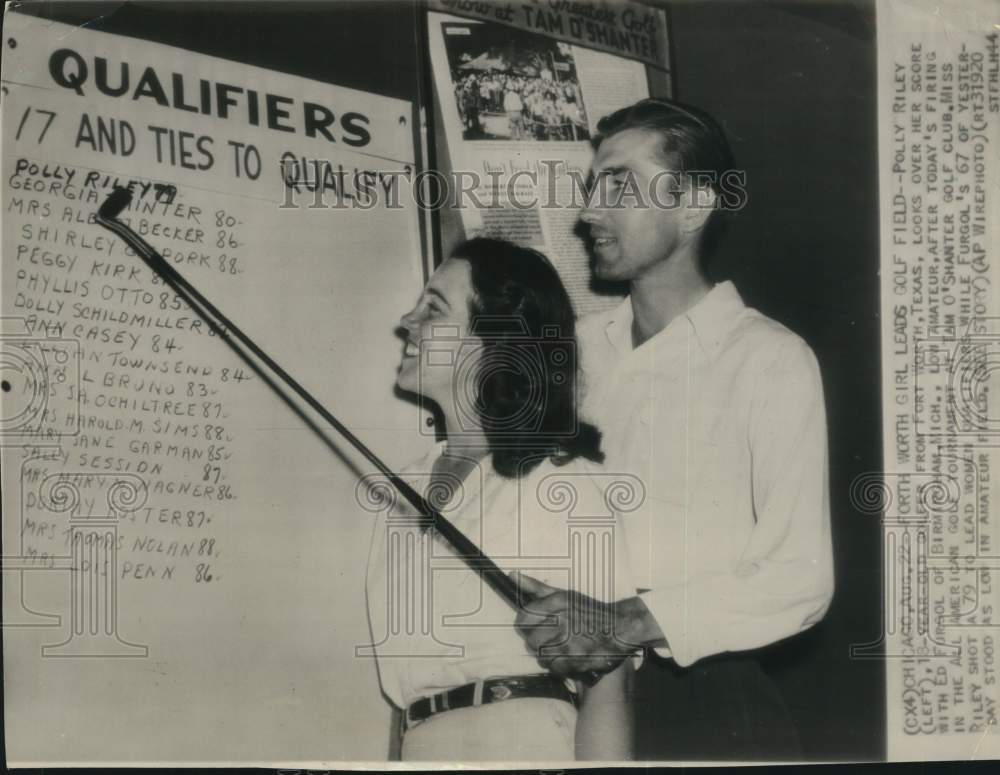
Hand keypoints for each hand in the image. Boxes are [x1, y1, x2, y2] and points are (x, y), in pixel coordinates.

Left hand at [511, 571, 642, 677]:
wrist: (620, 628)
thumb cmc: (590, 611)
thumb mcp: (564, 594)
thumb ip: (536, 587)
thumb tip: (513, 576)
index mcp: (557, 602)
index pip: (523, 618)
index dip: (525, 624)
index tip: (532, 626)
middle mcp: (562, 621)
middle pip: (530, 639)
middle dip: (536, 641)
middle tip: (549, 638)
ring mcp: (568, 641)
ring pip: (540, 655)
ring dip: (547, 654)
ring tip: (559, 647)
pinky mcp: (576, 659)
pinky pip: (553, 667)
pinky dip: (558, 665)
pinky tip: (566, 657)